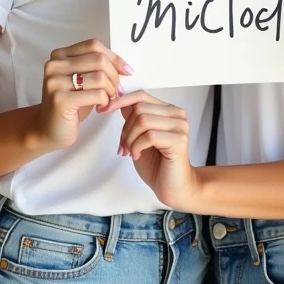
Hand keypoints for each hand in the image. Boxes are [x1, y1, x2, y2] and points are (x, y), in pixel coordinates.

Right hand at [33, 39, 132, 150]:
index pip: (93, 45)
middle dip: (115, 76)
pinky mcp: (60, 100)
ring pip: (100, 77)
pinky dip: (105, 101)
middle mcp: (54, 65)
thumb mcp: (83, 79)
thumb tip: (124, 65)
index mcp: (59, 55)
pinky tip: (101, 107)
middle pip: (99, 59)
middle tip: (116, 90)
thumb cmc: (71, 104)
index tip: (126, 70)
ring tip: (108, 99)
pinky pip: (97, 94)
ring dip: (111, 90)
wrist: (48, 129)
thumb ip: (97, 66)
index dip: (114, 57)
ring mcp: (55, 82)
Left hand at [103, 90, 196, 210]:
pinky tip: (138, 155)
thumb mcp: (140, 137)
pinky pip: (149, 136)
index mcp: (168, 111)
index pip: (142, 95)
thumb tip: (119, 102)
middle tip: (123, 146)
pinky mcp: (179, 140)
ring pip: (143, 120)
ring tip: (130, 151)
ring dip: (130, 139)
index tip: (104, 109)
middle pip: (140, 109)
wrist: (173, 188)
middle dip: (125, 129)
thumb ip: (134, 119)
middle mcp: (177, 115)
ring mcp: (180, 126)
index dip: (120, 100)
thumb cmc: (158, 165)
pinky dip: (137, 146)